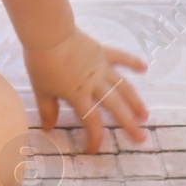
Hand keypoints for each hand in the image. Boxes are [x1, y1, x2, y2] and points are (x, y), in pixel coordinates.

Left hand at [21, 28, 148, 152]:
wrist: (48, 35)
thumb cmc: (41, 63)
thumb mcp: (41, 90)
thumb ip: (47, 110)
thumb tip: (48, 129)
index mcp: (78, 95)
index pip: (91, 121)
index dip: (94, 137)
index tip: (95, 150)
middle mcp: (94, 84)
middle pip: (115, 107)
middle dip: (129, 124)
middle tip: (141, 138)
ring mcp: (101, 68)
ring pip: (123, 87)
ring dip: (135, 101)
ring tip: (145, 115)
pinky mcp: (102, 53)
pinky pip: (120, 58)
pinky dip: (132, 62)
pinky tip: (144, 68)